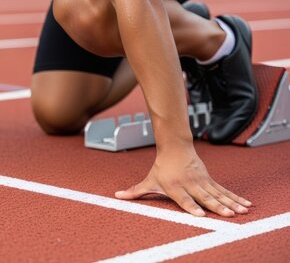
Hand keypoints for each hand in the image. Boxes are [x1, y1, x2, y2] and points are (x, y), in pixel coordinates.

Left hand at [115, 147, 251, 216]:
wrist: (175, 147)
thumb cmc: (161, 167)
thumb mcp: (149, 180)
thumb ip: (135, 191)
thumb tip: (117, 197)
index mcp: (175, 187)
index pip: (184, 199)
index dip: (192, 207)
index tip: (200, 215)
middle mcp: (190, 185)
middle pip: (205, 198)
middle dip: (217, 207)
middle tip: (228, 215)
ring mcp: (202, 182)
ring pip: (218, 194)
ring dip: (230, 203)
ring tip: (241, 212)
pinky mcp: (210, 180)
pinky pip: (224, 191)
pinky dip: (235, 198)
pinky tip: (246, 205)